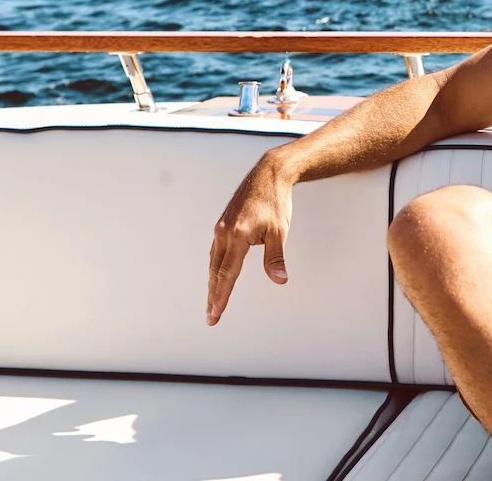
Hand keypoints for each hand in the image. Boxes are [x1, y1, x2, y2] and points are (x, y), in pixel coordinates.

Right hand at [206, 152, 293, 325]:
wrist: (268, 175)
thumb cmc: (276, 202)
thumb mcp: (279, 231)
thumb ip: (276, 258)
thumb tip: (280, 280)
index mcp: (237, 236)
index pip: (228, 273)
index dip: (221, 296)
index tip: (216, 313)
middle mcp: (224, 233)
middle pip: (216, 272)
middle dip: (213, 296)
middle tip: (211, 317)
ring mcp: (221, 228)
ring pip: (214, 262)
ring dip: (213, 283)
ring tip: (213, 302)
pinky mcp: (223, 224)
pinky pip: (216, 251)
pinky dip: (215, 268)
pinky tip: (217, 276)